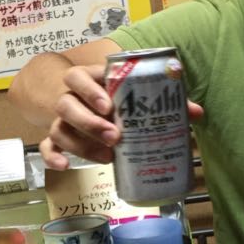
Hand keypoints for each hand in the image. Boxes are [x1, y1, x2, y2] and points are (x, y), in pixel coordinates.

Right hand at [40, 64, 203, 169]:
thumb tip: (196, 112)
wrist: (77, 97)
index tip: (109, 106)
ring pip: (59, 128)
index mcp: (86, 79)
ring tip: (106, 157)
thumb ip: (160, 99)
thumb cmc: (112, 95)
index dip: (90, 91)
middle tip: (114, 137)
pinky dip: (52, 156)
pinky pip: (47, 146)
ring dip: (80, 144)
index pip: (77, 78)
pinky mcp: (55, 136)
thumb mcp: (130, 91)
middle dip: (89, 123)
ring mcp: (60, 119)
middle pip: (67, 106)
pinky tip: (65, 166)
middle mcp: (69, 97)